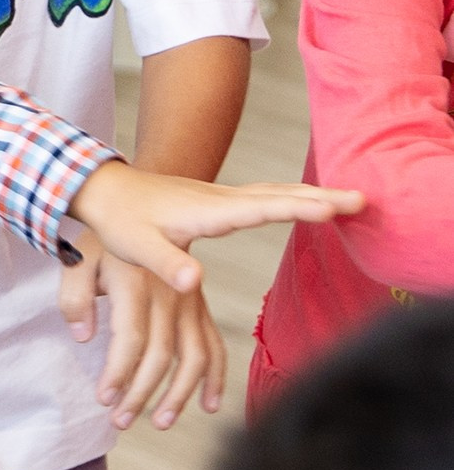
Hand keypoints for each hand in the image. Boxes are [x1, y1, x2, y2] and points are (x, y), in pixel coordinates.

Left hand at [56, 245, 227, 427]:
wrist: (135, 205)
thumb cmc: (99, 237)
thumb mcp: (76, 258)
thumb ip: (74, 296)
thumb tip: (82, 337)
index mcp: (138, 283)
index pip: (132, 339)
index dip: (118, 373)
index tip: (104, 399)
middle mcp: (169, 295)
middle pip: (161, 354)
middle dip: (141, 393)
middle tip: (120, 421)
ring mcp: (189, 301)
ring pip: (193, 356)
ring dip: (179, 394)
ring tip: (161, 423)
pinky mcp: (198, 305)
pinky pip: (214, 345)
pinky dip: (215, 376)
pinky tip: (209, 405)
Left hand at [65, 161, 363, 292]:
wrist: (106, 189)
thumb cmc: (120, 221)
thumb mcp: (137, 246)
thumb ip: (164, 264)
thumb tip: (192, 281)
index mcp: (206, 212)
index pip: (260, 209)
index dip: (297, 208)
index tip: (332, 208)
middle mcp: (221, 200)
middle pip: (279, 196)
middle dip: (321, 198)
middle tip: (363, 200)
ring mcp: (222, 198)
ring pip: (276, 193)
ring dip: (313, 194)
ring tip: (352, 199)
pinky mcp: (220, 202)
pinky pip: (267, 196)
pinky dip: (293, 197)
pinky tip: (308, 201)